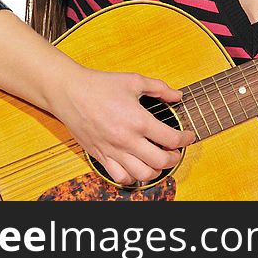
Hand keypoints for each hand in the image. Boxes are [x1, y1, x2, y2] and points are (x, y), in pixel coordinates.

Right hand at [49, 66, 195, 185]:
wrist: (70, 92)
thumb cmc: (100, 85)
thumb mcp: (134, 80)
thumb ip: (159, 88)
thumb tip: (177, 95)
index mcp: (138, 120)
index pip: (171, 138)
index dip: (185, 139)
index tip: (188, 136)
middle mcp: (126, 139)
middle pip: (160, 161)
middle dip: (174, 158)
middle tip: (176, 151)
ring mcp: (113, 150)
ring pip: (142, 174)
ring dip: (156, 171)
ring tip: (158, 161)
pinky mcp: (100, 156)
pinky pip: (119, 177)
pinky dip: (132, 177)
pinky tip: (137, 167)